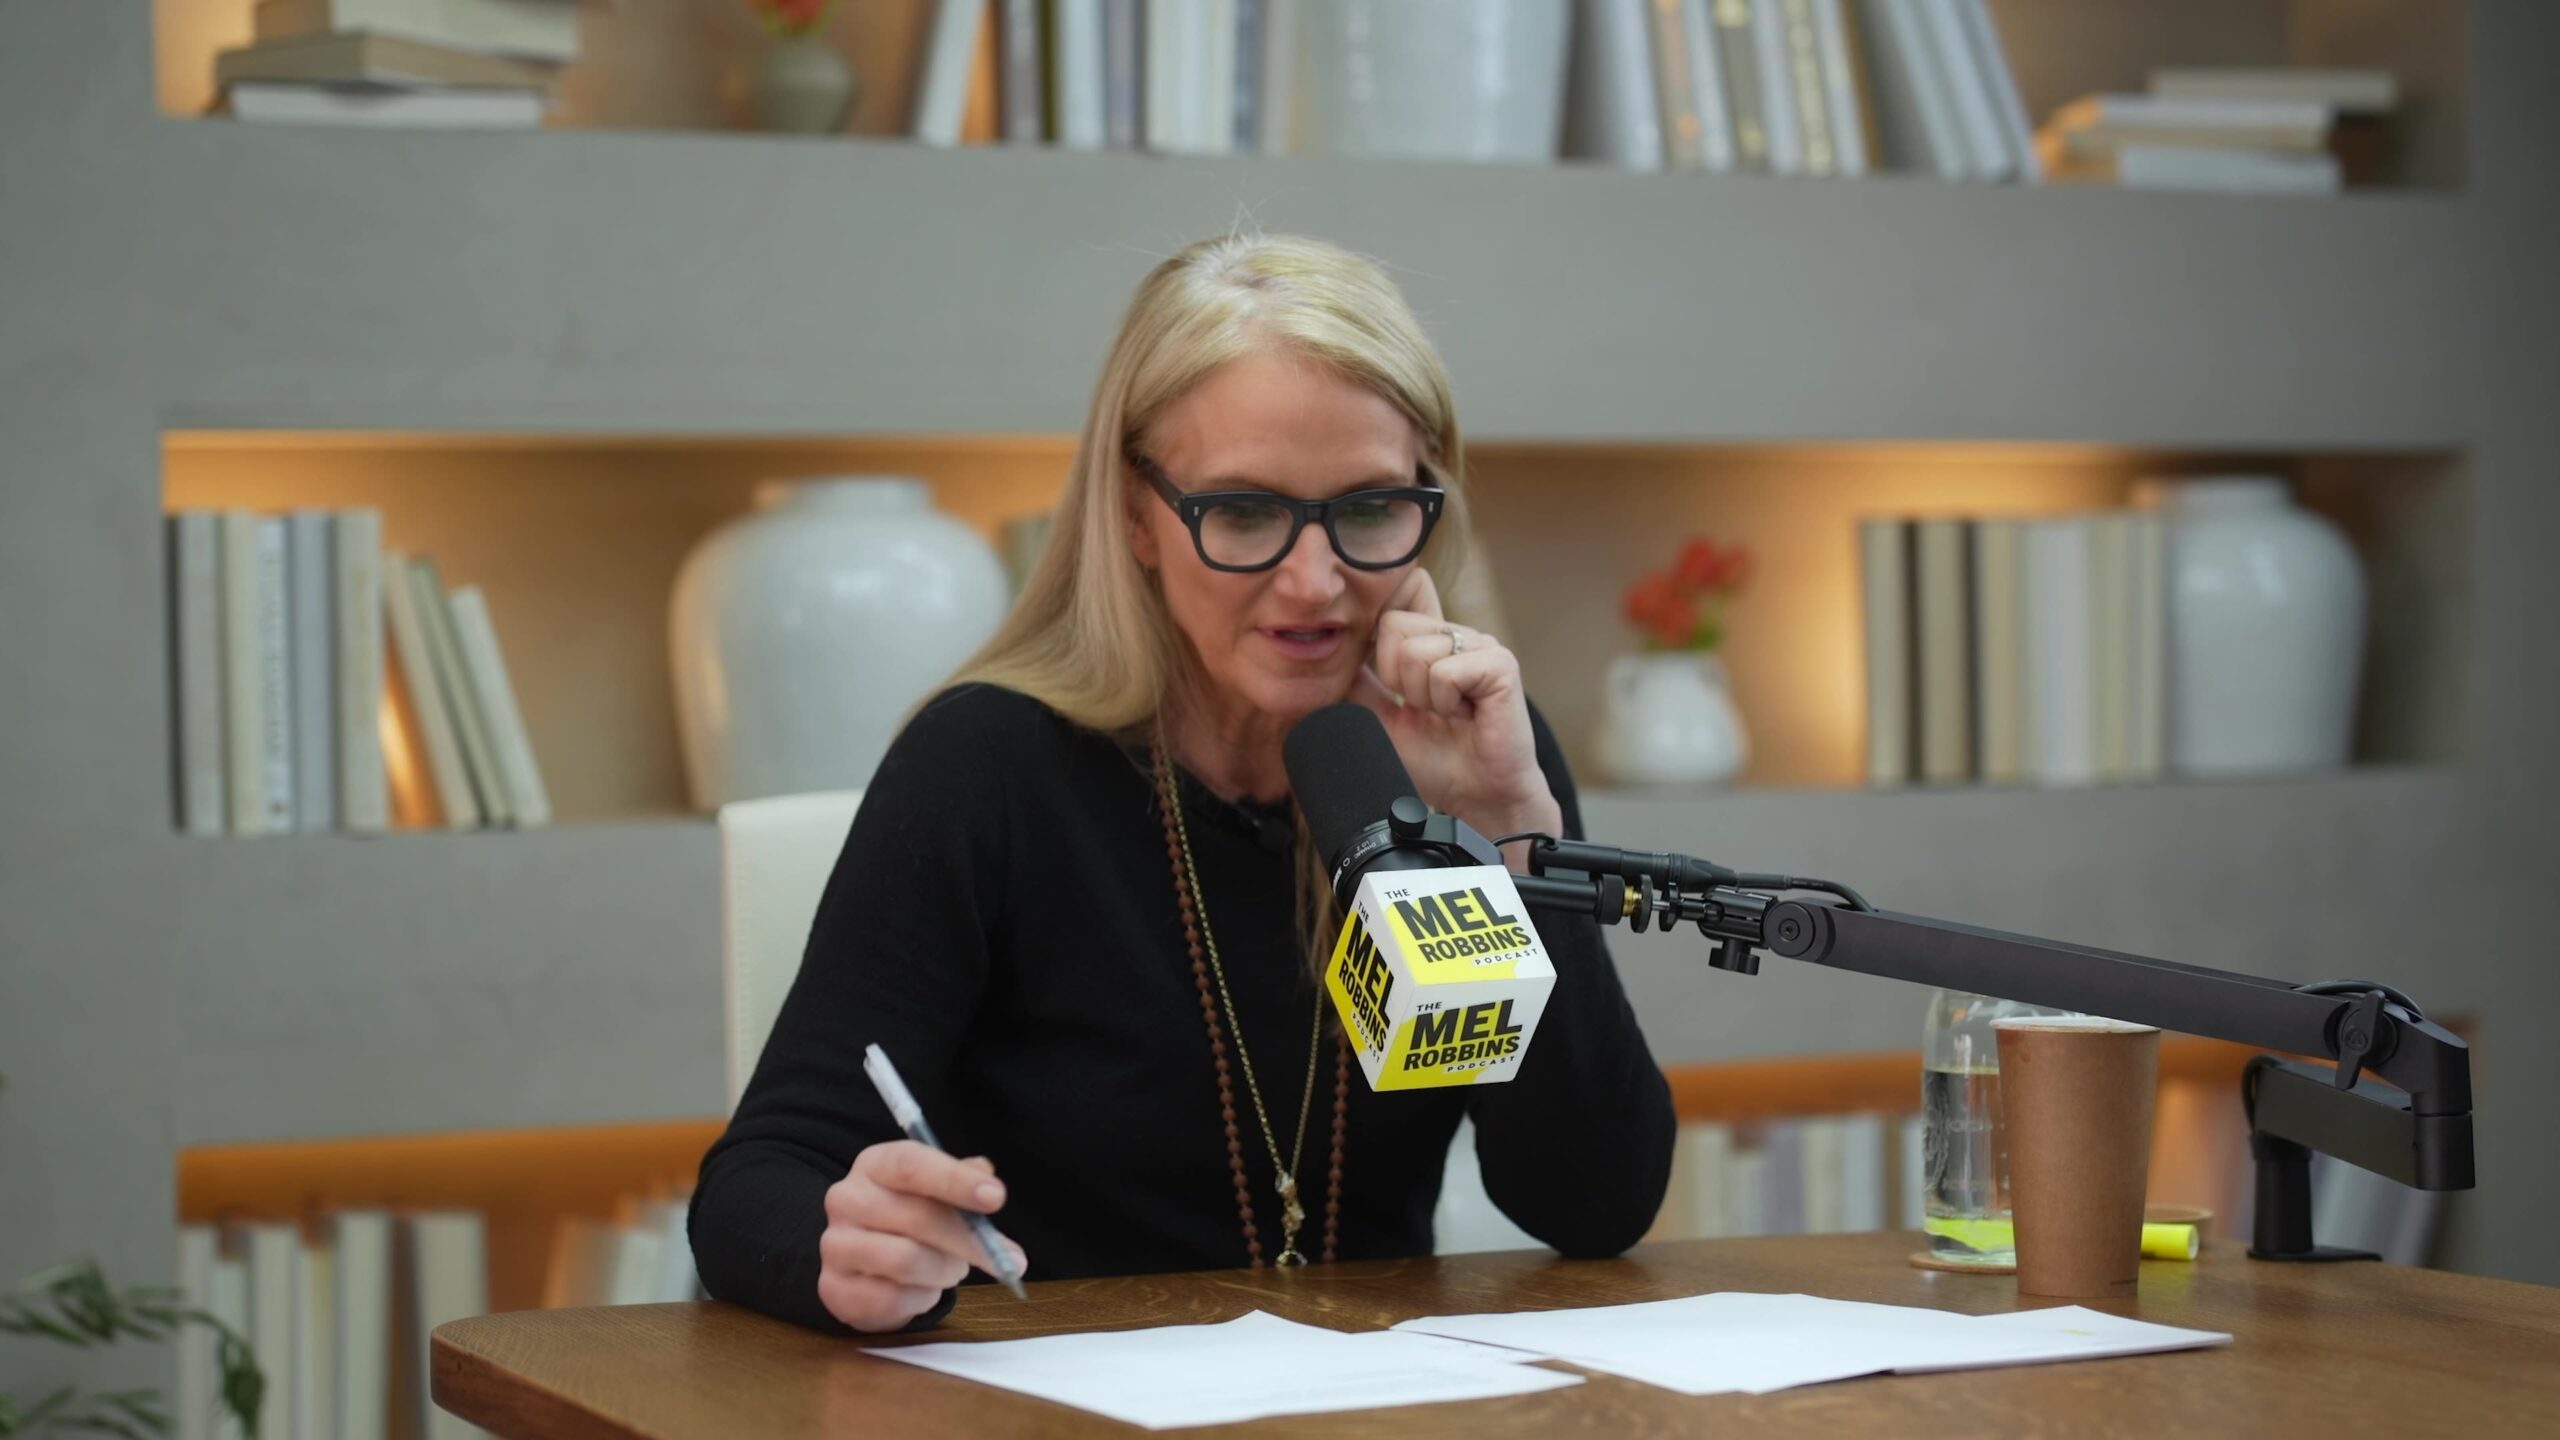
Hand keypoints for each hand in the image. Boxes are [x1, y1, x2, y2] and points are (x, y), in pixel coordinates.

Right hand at [819, 1140, 1027, 1332]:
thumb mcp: (936, 1190)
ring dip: (945, 1270)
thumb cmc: (910, 1219)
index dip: (955, 1180)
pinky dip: (922, 1298)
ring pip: (906, 1261)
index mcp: (874, 1164)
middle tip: (1006, 1259)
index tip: (996, 1198)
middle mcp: (846, 1198)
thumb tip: (987, 1182)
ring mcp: (835, 1244)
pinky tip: (924, 1290)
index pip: (911, 1164)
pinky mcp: (834, 1288)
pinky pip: (892, 1298)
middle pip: (916, 1217)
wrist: (865, 1265)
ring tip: (953, 1269)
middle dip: (969, 1241)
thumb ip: (965, 1181)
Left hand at [1352, 568, 1562, 866]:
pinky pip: (1444, 672)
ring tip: (1445, 714)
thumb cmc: (1433, 762)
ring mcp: (1481, 645)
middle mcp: (1456, 635)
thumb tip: (1326, 650)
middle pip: (1392, 625)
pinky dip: (1444, 702)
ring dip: (1420, 696)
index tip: (1383, 679)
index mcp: (1431, 641)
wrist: (1473, 799)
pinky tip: (1464, 716)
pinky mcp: (1500, 664)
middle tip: (1423, 708)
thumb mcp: (1378, 718)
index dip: (1376, 633)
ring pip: (1414, 651)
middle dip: (1394, 678)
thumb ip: (1357, 683)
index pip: (1397, 596)